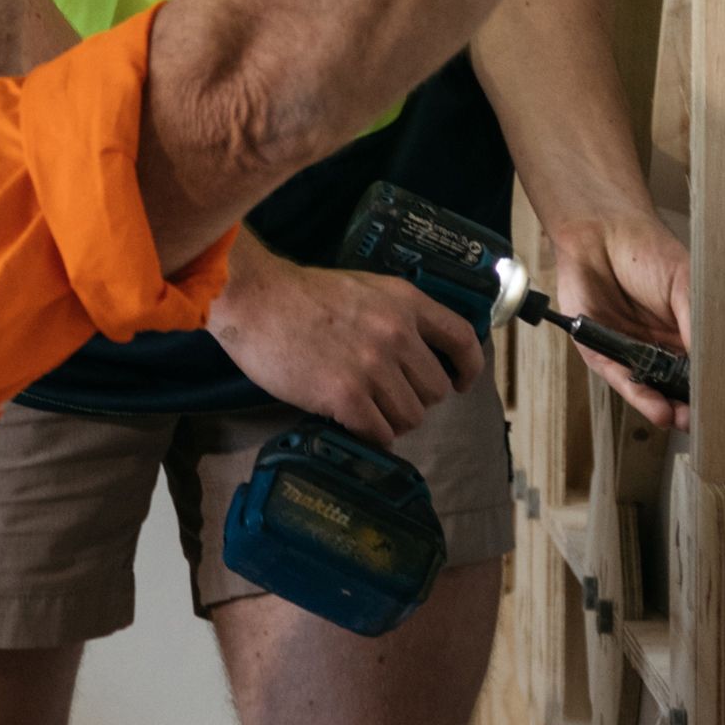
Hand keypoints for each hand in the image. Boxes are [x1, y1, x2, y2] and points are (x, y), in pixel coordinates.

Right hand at [212, 236, 486, 442]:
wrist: (256, 300)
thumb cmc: (302, 294)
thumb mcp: (365, 289)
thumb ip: (396, 315)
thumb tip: (417, 354)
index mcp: (406, 303)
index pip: (463, 340)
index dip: (468, 368)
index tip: (459, 383)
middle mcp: (397, 335)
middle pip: (435, 391)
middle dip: (415, 399)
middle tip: (388, 397)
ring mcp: (373, 366)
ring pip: (410, 417)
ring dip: (391, 420)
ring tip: (366, 410)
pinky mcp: (346, 395)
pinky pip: (380, 433)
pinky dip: (370, 435)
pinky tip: (352, 423)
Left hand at [542, 203, 693, 431]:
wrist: (600, 232)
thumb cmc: (647, 252)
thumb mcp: (685, 286)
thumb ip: (697, 324)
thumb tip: (716, 362)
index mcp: (682, 331)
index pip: (699, 366)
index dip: (710, 385)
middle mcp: (656, 346)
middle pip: (675, 385)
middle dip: (690, 406)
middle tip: (705, 420)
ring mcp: (628, 351)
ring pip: (650, 389)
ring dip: (667, 408)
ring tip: (683, 421)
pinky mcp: (599, 352)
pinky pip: (620, 380)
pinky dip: (639, 397)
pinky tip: (659, 409)